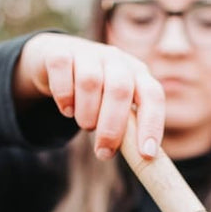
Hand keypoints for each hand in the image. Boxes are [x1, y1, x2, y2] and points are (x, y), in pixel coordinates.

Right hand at [14, 32, 164, 160]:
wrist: (57, 62)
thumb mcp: (114, 107)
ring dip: (86, 113)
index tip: (146, 154)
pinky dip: (64, 96)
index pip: (153, 96)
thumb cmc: (94, 94)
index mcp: (137, 74)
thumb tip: (140, 160)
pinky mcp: (60, 52)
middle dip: (112, 127)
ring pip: (90, 81)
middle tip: (103, 152)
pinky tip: (67, 109)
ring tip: (85, 124)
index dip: (152, 124)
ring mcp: (88, 52)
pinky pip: (62, 71)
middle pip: (120, 89)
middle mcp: (116, 59)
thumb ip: (127, 128)